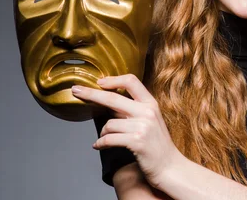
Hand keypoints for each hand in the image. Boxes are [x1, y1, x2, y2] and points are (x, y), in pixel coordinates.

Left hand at [71, 74, 183, 189]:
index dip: (113, 80)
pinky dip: (100, 143)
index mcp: (151, 103)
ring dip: (102, 133)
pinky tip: (98, 146)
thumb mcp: (149, 121)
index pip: (131, 81)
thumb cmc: (157, 145)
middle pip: (113, 98)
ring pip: (109, 123)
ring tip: (103, 139)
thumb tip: (107, 101)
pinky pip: (109, 139)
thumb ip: (132, 110)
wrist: (170, 167)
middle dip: (91, 94)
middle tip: (76, 90)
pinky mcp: (137, 142)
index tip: (99, 81)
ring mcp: (143, 127)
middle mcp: (147, 112)